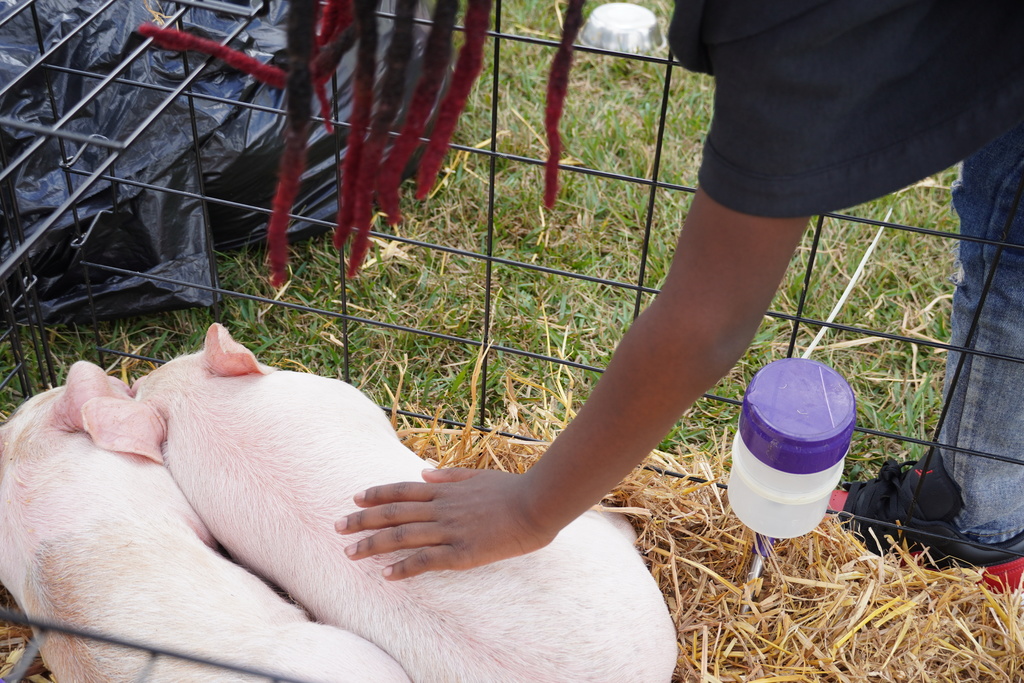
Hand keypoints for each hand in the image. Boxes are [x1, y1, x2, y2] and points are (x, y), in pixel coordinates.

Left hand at [336, 468, 556, 579]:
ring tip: (350, 553)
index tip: (355, 498)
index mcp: (445, 490)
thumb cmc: (512, 489)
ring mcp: (450, 530)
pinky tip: (387, 575)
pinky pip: (426, 561)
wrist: (537, 504)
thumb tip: (425, 472)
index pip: (402, 490)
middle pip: (393, 513)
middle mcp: (441, 508)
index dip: (377, 494)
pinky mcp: (462, 553)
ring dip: (373, 545)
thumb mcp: (478, 475)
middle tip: (337, 528)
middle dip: (362, 520)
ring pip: (403, 537)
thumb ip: (449, 475)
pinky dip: (404, 567)